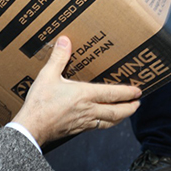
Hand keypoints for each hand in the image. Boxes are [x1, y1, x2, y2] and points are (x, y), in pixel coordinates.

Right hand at [11, 36, 140, 146]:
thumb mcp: (47, 75)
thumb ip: (58, 58)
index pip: (112, 93)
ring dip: (120, 117)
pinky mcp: (77, 130)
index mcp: (85, 95)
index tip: (138, 91)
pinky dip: (106, 124)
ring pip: (109, 122)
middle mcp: (88, 110)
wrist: (32, 127)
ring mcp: (84, 122)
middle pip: (116, 112)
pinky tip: (103, 121)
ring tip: (125, 113)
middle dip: (130, 108)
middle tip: (137, 103)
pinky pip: (97, 127)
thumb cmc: (40, 103)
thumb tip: (65, 41)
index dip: (127, 93)